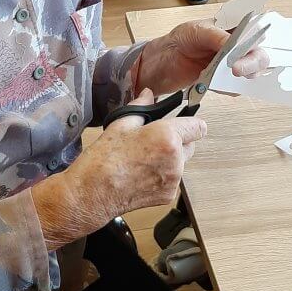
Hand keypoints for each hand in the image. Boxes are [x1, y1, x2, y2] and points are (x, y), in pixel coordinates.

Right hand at [31, 89, 206, 246]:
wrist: (92, 193)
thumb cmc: (104, 159)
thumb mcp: (120, 125)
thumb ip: (141, 107)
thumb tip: (149, 95)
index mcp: (167, 137)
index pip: (199, 127)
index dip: (190, 124)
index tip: (181, 124)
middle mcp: (176, 159)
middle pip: (191, 145)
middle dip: (178, 142)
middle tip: (153, 142)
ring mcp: (174, 180)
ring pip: (181, 163)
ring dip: (170, 160)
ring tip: (143, 160)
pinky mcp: (168, 195)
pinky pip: (172, 180)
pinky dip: (162, 176)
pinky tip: (141, 175)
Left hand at [136, 21, 268, 95]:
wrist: (161, 61)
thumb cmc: (179, 40)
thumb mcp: (197, 31)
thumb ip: (218, 37)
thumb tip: (234, 45)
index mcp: (232, 29)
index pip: (256, 33)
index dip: (257, 41)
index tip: (247, 50)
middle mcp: (235, 47)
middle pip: (258, 56)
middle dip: (252, 63)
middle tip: (238, 70)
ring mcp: (230, 65)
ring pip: (251, 73)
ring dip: (243, 77)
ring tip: (228, 76)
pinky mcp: (222, 81)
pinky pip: (234, 88)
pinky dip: (228, 88)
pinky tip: (216, 83)